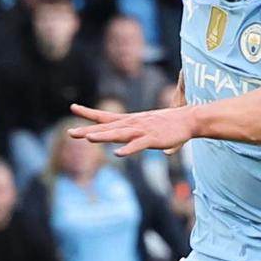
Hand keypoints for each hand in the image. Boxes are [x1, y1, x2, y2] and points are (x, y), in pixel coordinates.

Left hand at [67, 102, 195, 157]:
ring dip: (104, 136)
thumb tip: (140, 149)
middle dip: (88, 130)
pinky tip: (118, 154)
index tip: (73, 107)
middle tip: (71, 132)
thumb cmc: (170, 125)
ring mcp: (142, 131)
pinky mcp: (153, 139)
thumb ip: (143, 140)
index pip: (105, 116)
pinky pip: (138, 145)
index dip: (89, 113)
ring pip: (119, 134)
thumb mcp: (151, 130)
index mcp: (130, 121)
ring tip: (89, 138)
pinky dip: (128, 149)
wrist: (189, 119)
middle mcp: (132, 124)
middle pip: (107, 127)